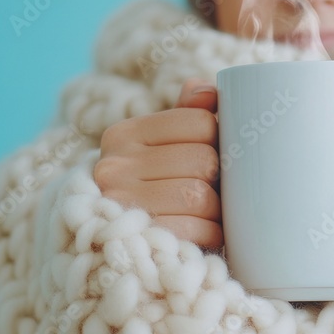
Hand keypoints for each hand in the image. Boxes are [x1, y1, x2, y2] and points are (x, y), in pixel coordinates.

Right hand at [94, 78, 222, 249]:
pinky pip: (193, 229)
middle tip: (219, 189)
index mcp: (125, 135)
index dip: (220, 140)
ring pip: (200, 195)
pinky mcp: (136, 238)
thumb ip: (185, 116)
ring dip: (217, 209)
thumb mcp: (160, 149)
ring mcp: (119, 204)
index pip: (200, 122)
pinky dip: (211, 233)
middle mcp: (114, 166)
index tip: (216, 155)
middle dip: (220, 179)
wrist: (113, 243)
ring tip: (212, 213)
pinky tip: (208, 232)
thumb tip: (207, 90)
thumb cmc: (151, 188)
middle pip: (203, 160)